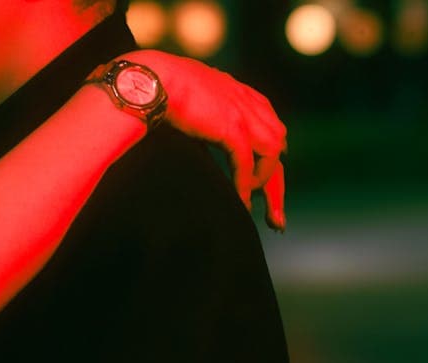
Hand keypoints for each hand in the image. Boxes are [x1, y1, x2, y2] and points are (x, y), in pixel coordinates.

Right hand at [125, 50, 287, 230]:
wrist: (151, 79)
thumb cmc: (158, 87)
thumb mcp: (190, 95)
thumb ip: (201, 108)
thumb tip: (189, 120)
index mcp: (239, 93)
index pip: (268, 127)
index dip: (268, 157)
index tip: (263, 184)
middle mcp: (248, 102)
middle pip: (276, 145)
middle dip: (277, 184)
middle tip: (276, 218)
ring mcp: (242, 113)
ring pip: (271, 156)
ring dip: (266, 186)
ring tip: (257, 209)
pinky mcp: (232, 127)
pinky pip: (246, 163)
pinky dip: (246, 185)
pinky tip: (242, 203)